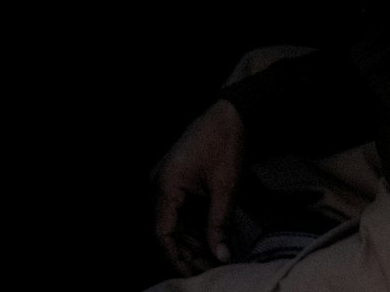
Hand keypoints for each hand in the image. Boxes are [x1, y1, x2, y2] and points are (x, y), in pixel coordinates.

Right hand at [152, 98, 244, 274]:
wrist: (230, 116)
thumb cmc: (224, 146)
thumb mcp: (225, 188)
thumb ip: (219, 224)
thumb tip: (220, 256)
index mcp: (165, 186)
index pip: (163, 232)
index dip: (177, 257)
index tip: (195, 274)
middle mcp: (159, 184)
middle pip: (168, 229)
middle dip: (188, 251)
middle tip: (212, 268)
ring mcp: (167, 180)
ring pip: (175, 221)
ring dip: (193, 240)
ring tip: (216, 256)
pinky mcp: (178, 178)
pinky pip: (181, 209)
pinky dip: (196, 225)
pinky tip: (214, 237)